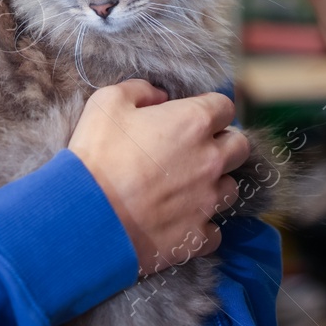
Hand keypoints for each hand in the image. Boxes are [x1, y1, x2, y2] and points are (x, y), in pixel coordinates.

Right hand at [68, 79, 248, 275]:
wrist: (85, 218)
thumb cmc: (96, 156)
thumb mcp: (107, 103)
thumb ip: (140, 90)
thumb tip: (159, 96)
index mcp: (193, 122)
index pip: (224, 106)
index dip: (209, 109)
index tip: (192, 118)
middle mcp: (210, 160)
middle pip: (240, 146)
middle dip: (224, 144)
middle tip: (196, 150)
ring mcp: (207, 200)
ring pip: (231, 189)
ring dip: (215, 185)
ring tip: (188, 189)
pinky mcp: (197, 236)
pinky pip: (214, 231)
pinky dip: (201, 226)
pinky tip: (181, 222)